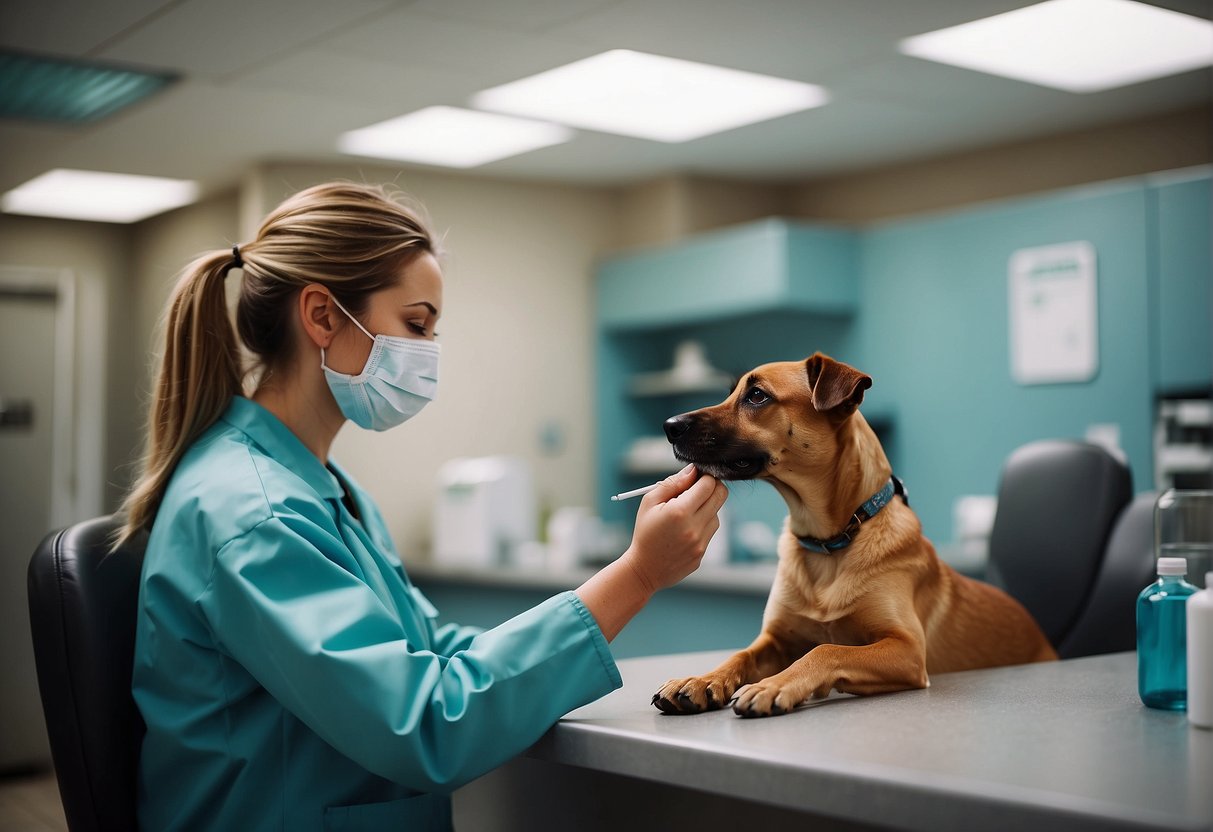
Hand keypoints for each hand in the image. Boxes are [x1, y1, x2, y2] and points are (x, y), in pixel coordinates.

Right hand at [621, 465, 728, 592]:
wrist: (644, 569)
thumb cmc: (645, 532)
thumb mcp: (650, 502)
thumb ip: (673, 483)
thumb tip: (693, 470)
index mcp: (680, 511)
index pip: (709, 484)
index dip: (704, 476)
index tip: (696, 477)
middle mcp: (694, 527)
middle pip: (721, 496)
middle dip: (712, 487)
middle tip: (698, 489)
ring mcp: (701, 542)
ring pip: (717, 514)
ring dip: (706, 508)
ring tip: (685, 514)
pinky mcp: (702, 553)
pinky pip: (710, 531)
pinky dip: (702, 525)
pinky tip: (684, 530)